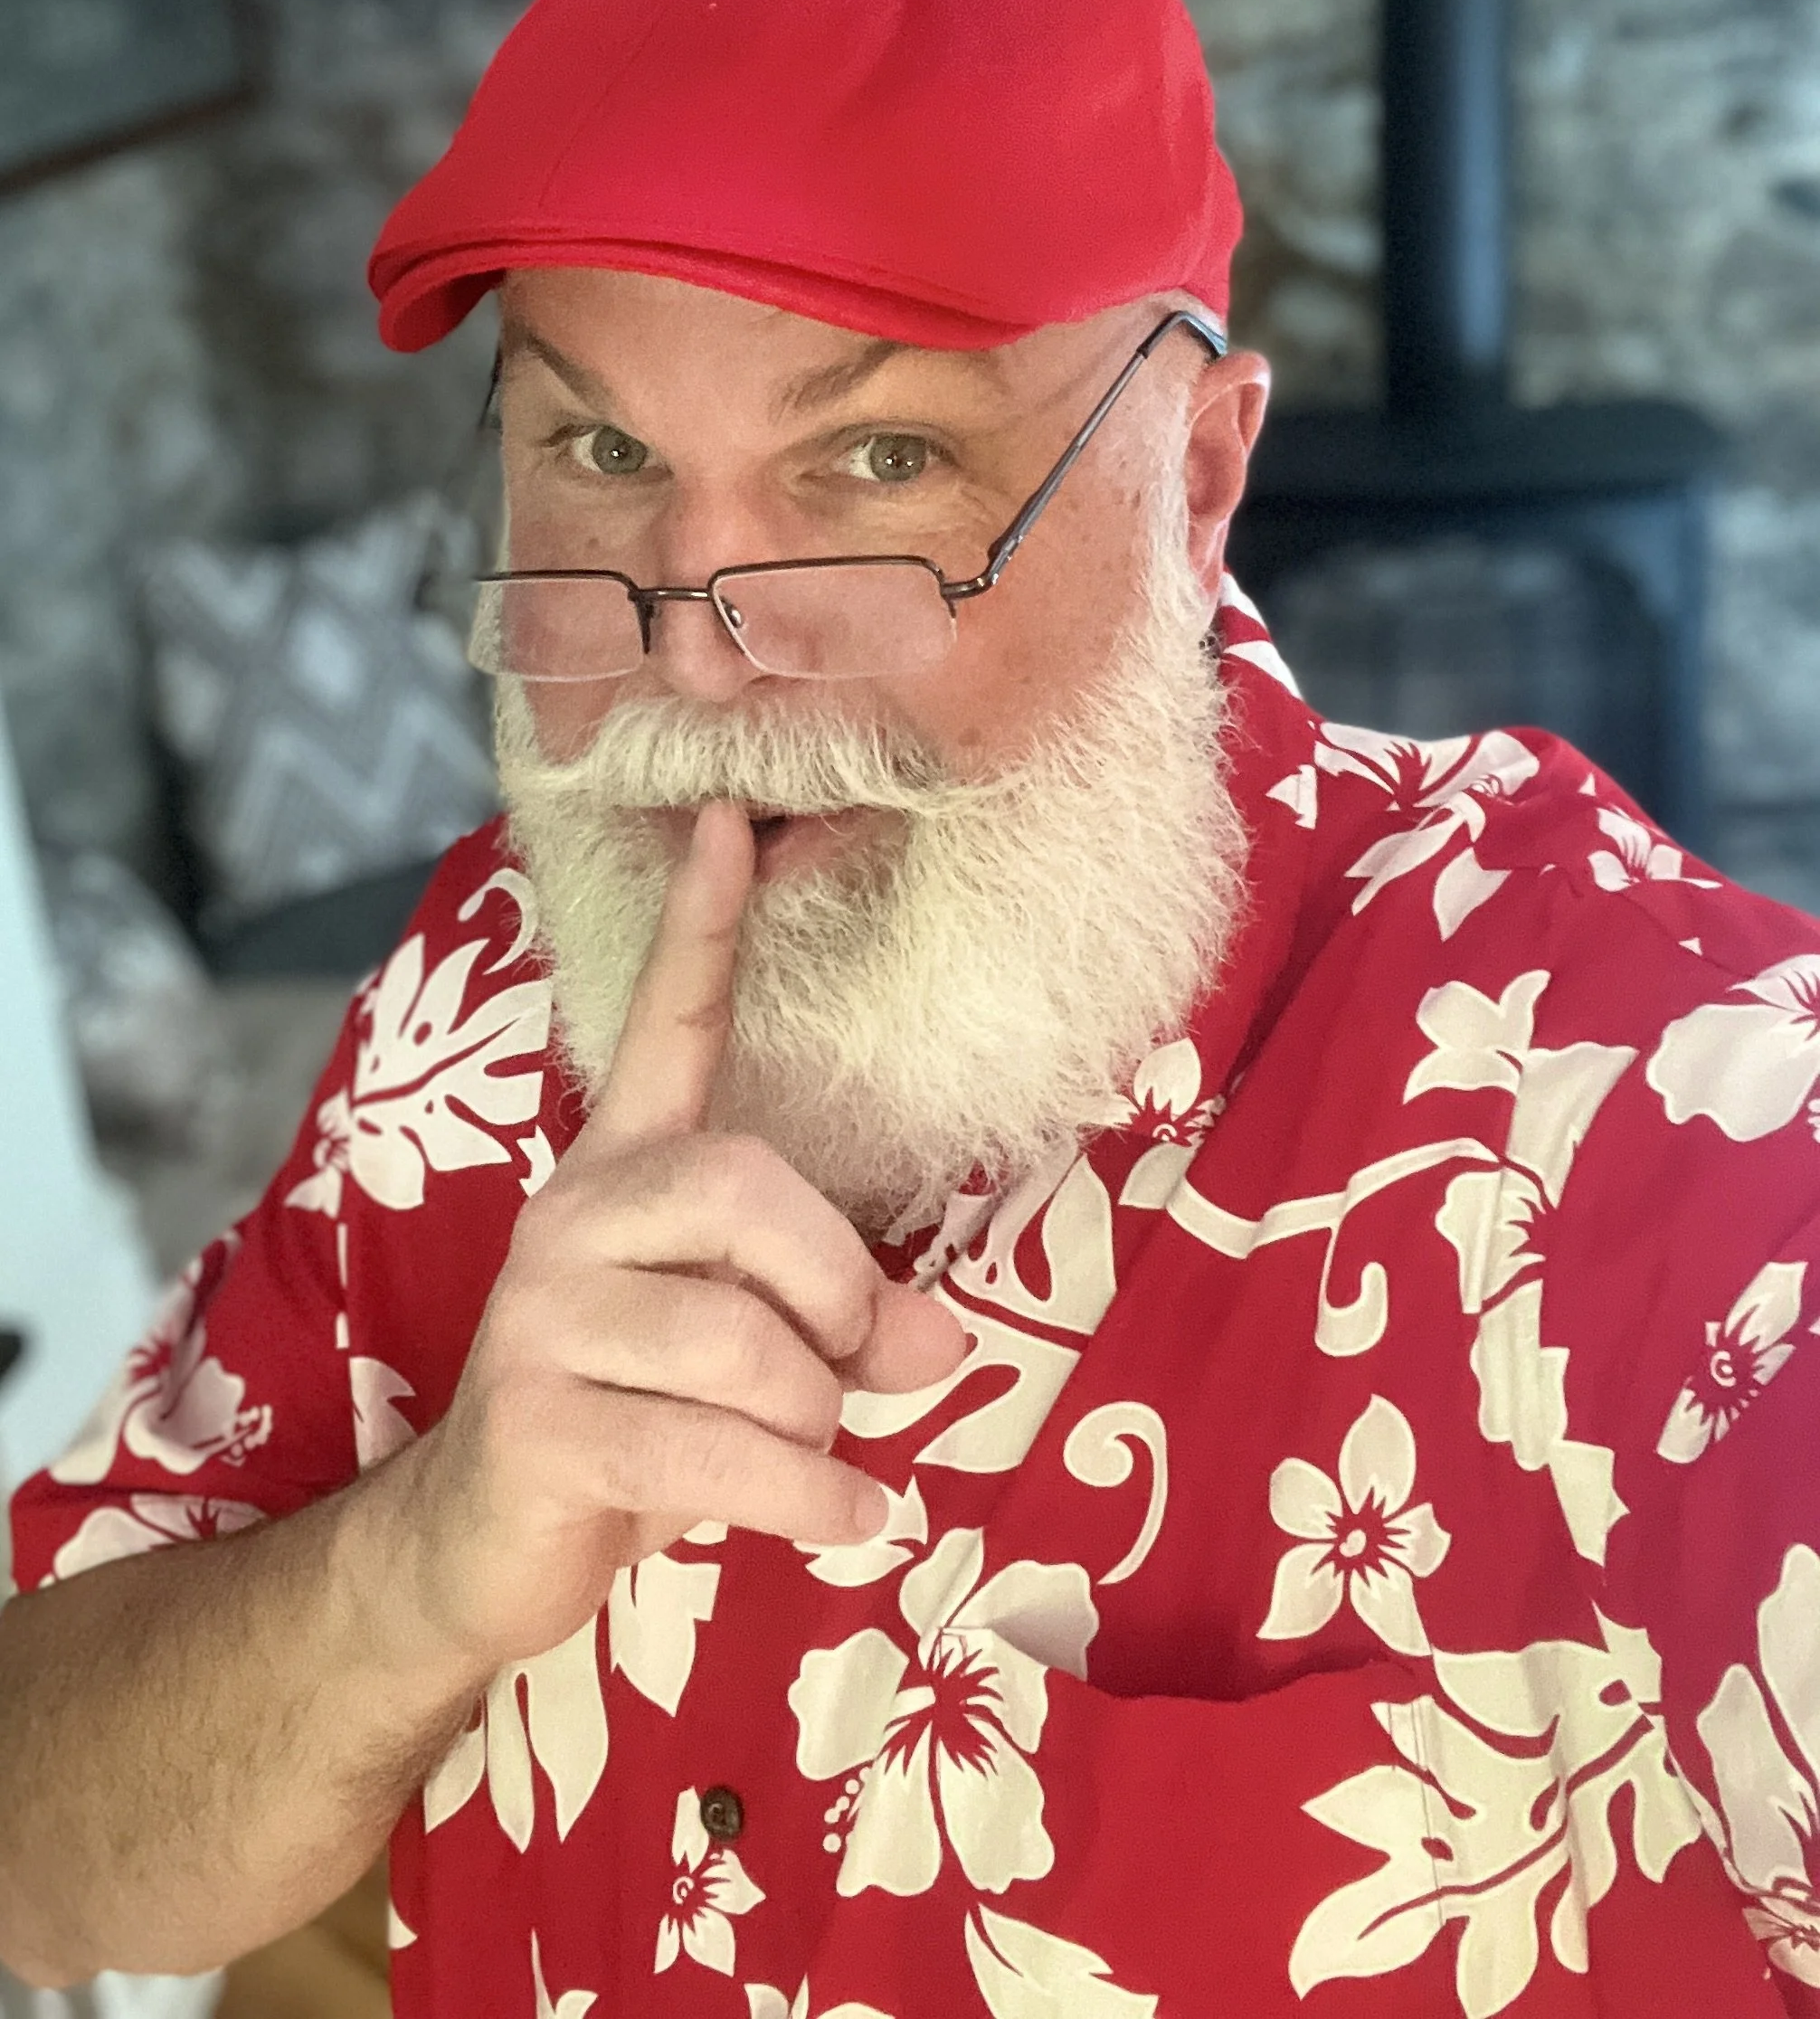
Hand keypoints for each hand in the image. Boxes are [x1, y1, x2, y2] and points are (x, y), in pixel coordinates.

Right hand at [401, 802, 967, 1670]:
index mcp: (623, 1171)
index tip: (731, 819)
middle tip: (857, 1369)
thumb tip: (944, 1340)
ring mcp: (542, 1317)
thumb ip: (842, 1318)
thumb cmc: (637, 1420)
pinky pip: (715, 1453)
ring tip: (815, 1459)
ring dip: (817, 1422)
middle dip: (836, 1294)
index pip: (662, 1027)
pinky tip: (848, 1520)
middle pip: (745, 1191)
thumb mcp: (752, 1355)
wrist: (476, 1542)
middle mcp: (573, 1217)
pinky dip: (809, 1500)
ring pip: (746, 1344)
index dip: (700, 930)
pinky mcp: (537, 1424)